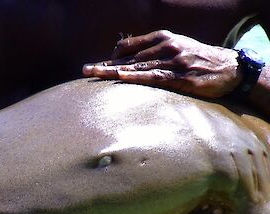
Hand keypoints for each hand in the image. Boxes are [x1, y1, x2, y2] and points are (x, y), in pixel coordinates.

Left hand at [83, 30, 241, 97]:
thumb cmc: (197, 58)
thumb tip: (130, 59)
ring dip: (113, 71)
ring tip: (94, 74)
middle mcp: (165, 46)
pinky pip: (154, 76)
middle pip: (128, 56)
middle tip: (85, 69)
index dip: (113, 56)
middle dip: (105, 64)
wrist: (228, 68)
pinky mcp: (181, 77)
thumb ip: (154, 51)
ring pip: (137, 66)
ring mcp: (173, 61)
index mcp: (162, 38)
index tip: (101, 66)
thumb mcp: (176, 46)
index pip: (129, 45)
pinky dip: (137, 76)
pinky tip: (121, 76)